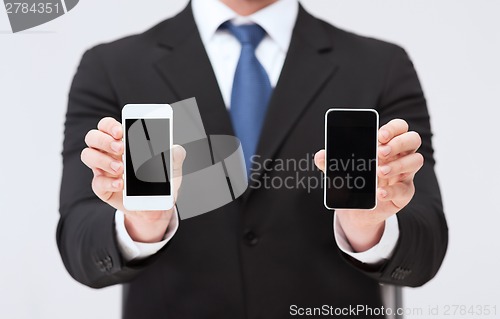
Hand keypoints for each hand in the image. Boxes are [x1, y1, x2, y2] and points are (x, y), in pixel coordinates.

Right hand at [81, 117, 185, 242]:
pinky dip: (108, 182)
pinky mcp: (103, 188)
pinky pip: (97, 182)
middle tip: (121, 148)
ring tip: (121, 168)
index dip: (109, 125)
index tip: (120, 131)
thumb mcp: (172, 167)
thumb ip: (175, 156)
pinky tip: (120, 184)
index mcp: (122, 141)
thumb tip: (175, 149)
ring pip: (88, 156)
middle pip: (92, 137)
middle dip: (104, 140)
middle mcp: (108, 152)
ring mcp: (103, 170)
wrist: (156, 205)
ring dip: (103, 160)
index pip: (107, 126)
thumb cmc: (159, 180)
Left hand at [314, 119, 423, 251]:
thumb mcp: (339, 170)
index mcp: (386, 144)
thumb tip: (319, 155)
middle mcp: (400, 156)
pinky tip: (379, 192)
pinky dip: (391, 190)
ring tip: (379, 171)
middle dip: (399, 143)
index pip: (399, 127)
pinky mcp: (404, 193)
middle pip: (413, 139)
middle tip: (380, 152)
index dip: (393, 128)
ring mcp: (404, 174)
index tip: (379, 135)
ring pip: (416, 161)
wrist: (356, 210)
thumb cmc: (353, 181)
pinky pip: (405, 189)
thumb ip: (330, 162)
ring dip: (398, 165)